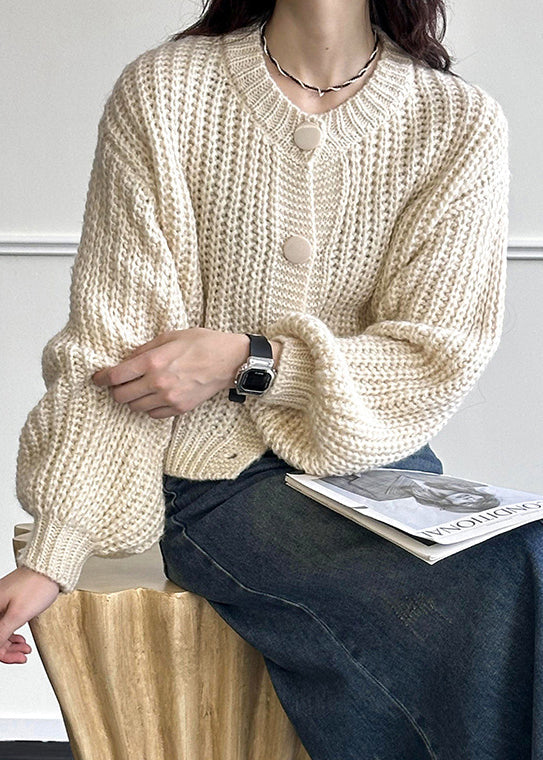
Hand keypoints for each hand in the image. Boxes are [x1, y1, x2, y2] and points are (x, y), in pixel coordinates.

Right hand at [0, 566, 60, 663]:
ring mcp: (1, 603)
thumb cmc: (36, 586)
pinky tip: (22, 640)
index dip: (2, 652)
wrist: (51, 568)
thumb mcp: (17, 615)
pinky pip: (7, 622)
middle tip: (21, 657)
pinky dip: (14, 633)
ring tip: (24, 650)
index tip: (14, 659)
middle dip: (7, 649)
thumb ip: (1, 633)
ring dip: (11, 643)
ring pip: (1, 630)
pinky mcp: (10, 602)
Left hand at [91, 328, 262, 418]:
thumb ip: (145, 349)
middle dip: (115, 390)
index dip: (101, 378)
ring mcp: (169, 398)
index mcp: (153, 362)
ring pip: (135, 408)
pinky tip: (154, 396)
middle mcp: (158, 383)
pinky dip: (149, 407)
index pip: (116, 376)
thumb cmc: (202, 343)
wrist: (229, 360)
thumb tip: (126, 360)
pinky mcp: (179, 408)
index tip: (97, 378)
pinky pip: (153, 415)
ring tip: (138, 389)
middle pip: (121, 396)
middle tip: (118, 383)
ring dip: (132, 399)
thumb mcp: (170, 336)